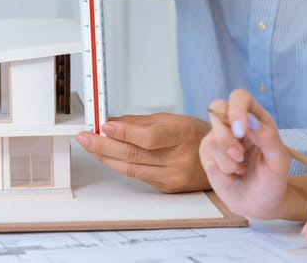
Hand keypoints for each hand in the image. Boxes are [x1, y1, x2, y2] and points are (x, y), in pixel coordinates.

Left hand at [76, 112, 211, 192]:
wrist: (221, 158)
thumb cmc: (196, 135)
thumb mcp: (173, 119)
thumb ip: (140, 122)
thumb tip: (112, 122)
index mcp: (183, 135)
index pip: (148, 138)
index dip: (123, 133)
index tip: (103, 125)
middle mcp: (178, 159)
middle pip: (134, 155)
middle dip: (104, 145)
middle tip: (85, 137)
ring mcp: (173, 176)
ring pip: (131, 168)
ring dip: (106, 157)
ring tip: (89, 145)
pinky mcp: (167, 187)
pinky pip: (137, 175)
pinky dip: (119, 164)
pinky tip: (107, 156)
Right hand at [199, 89, 290, 218]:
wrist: (258, 204)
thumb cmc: (272, 181)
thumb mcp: (279, 162)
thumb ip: (269, 138)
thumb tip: (249, 122)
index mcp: (256, 118)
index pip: (239, 98)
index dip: (236, 109)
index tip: (240, 131)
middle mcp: (235, 124)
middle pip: (216, 109)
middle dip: (226, 137)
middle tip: (240, 157)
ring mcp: (218, 137)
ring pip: (212, 137)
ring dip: (228, 161)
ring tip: (242, 170)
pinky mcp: (207, 153)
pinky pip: (207, 156)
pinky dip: (222, 170)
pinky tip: (232, 175)